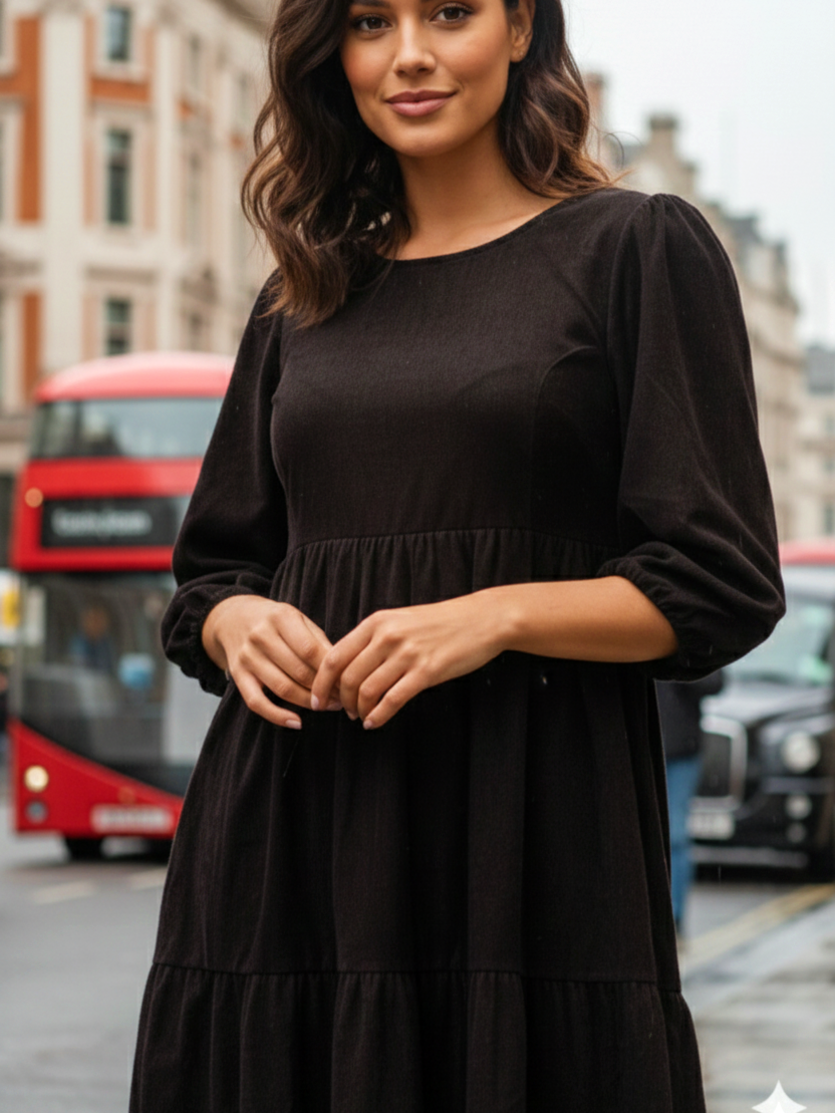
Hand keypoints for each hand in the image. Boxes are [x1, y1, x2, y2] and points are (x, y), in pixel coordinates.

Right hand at [202, 595, 336, 728]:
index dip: (331, 670)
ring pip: (283, 688)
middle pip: (299, 671)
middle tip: (341, 699)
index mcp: (281, 618)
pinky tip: (297, 723)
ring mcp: (247, 657)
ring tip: (327, 707)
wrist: (233, 618)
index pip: (311, 650)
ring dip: (308, 703)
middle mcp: (261, 636)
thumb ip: (318, 641)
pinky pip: (256, 702)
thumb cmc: (275, 621)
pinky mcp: (237, 675)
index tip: (346, 682)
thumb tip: (342, 670)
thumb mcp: (297, 618)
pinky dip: (277, 716)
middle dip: (324, 689)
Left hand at [310, 593, 505, 728]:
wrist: (480, 620)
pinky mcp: (426, 672)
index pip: (334, 656)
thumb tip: (347, 665)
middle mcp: (387, 637)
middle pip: (347, 677)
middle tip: (344, 712)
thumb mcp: (400, 620)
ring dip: (359, 710)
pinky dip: (379, 716)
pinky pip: (392, 700)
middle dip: (341, 701)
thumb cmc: (440, 622)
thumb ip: (374, 639)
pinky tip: (375, 722)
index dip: (321, 682)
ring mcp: (407, 654)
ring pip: (367, 691)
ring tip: (361, 717)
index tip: (318, 699)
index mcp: (376, 623)